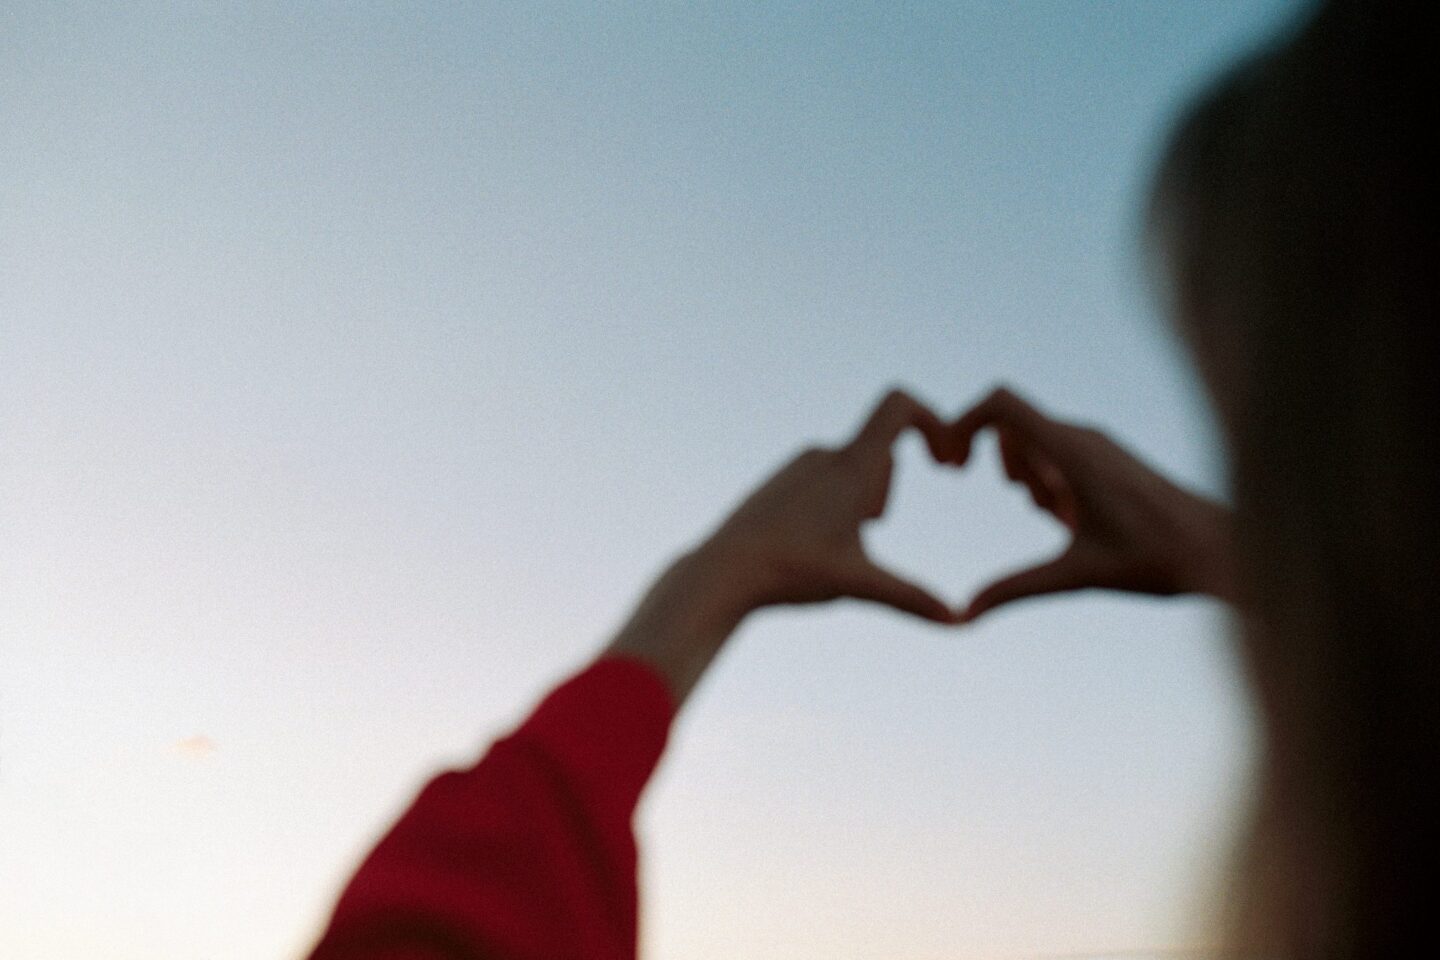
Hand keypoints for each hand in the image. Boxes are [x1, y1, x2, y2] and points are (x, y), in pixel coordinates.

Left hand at [699, 389, 961, 624]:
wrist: (723, 571)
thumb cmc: (791, 573)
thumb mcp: (859, 585)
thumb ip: (912, 598)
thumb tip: (959, 621)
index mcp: (850, 466)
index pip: (898, 404)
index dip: (933, 420)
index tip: (945, 462)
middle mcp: (824, 454)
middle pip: (881, 450)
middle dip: (888, 489)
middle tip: (869, 528)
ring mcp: (799, 465)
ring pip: (853, 466)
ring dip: (863, 498)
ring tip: (841, 540)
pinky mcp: (780, 481)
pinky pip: (825, 477)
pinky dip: (837, 502)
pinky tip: (815, 540)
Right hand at [949, 387, 1235, 621]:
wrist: (1221, 551)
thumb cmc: (1156, 560)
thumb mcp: (1076, 576)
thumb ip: (1015, 589)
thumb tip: (965, 615)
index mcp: (1071, 452)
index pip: (1001, 403)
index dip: (963, 422)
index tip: (953, 466)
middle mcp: (1083, 437)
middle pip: (1012, 424)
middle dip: (997, 460)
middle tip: (1016, 502)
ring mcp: (1098, 444)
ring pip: (1037, 438)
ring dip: (1025, 471)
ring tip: (1051, 517)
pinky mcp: (1110, 457)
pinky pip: (1060, 450)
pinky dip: (1048, 477)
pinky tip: (1068, 519)